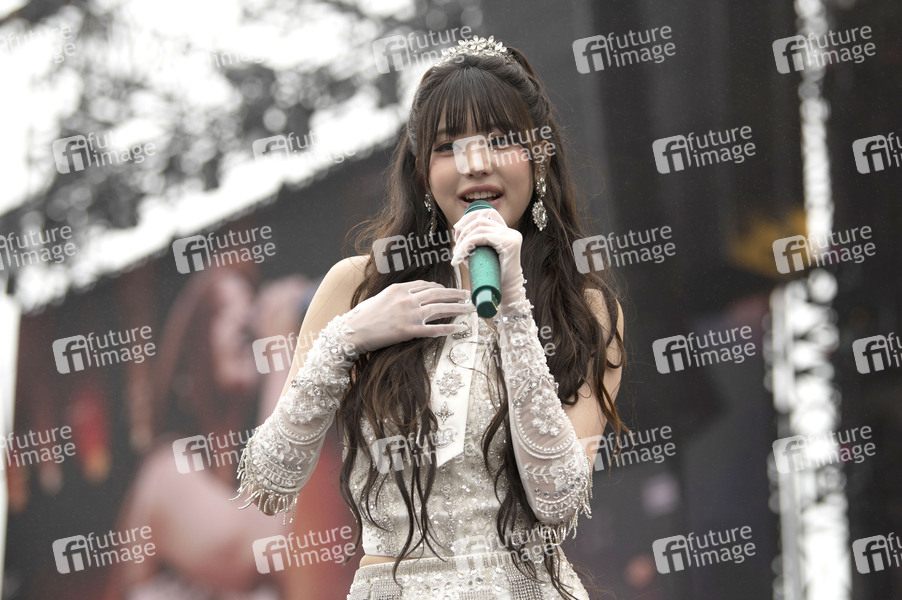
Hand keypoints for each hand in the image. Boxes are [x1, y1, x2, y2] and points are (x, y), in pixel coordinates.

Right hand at [343, 281, 474, 352]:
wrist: (352, 331)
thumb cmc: (363, 316)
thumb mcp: (380, 298)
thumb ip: (396, 295)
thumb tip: (408, 296)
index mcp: (399, 289)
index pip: (425, 285)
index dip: (440, 287)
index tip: (449, 290)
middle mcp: (406, 299)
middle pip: (437, 294)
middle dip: (454, 294)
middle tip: (467, 295)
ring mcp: (409, 315)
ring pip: (439, 308)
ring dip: (457, 308)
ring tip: (469, 308)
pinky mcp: (408, 331)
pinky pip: (432, 329)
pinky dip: (446, 328)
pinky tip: (457, 328)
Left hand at [451, 210, 525, 301]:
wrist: (506, 294)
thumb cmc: (492, 278)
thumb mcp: (482, 256)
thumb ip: (474, 243)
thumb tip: (456, 233)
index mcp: (507, 232)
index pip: (488, 213)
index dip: (470, 216)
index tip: (457, 228)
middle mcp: (511, 232)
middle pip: (480, 219)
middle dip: (462, 230)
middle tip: (454, 246)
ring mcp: (511, 236)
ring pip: (478, 228)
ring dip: (462, 241)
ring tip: (456, 255)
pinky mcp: (509, 243)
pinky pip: (480, 237)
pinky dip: (466, 245)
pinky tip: (459, 257)